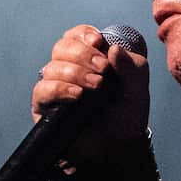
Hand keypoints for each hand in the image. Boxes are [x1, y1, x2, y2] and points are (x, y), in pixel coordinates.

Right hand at [31, 24, 149, 163]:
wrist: (119, 146)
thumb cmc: (126, 114)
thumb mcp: (138, 89)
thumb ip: (132, 67)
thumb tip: (113, 48)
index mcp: (91, 59)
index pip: (78, 36)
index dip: (84, 34)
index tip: (98, 41)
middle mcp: (70, 69)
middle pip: (62, 47)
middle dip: (83, 54)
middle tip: (103, 69)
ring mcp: (56, 87)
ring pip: (52, 67)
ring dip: (75, 72)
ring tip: (96, 86)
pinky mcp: (45, 107)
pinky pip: (42, 89)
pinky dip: (59, 88)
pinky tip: (77, 94)